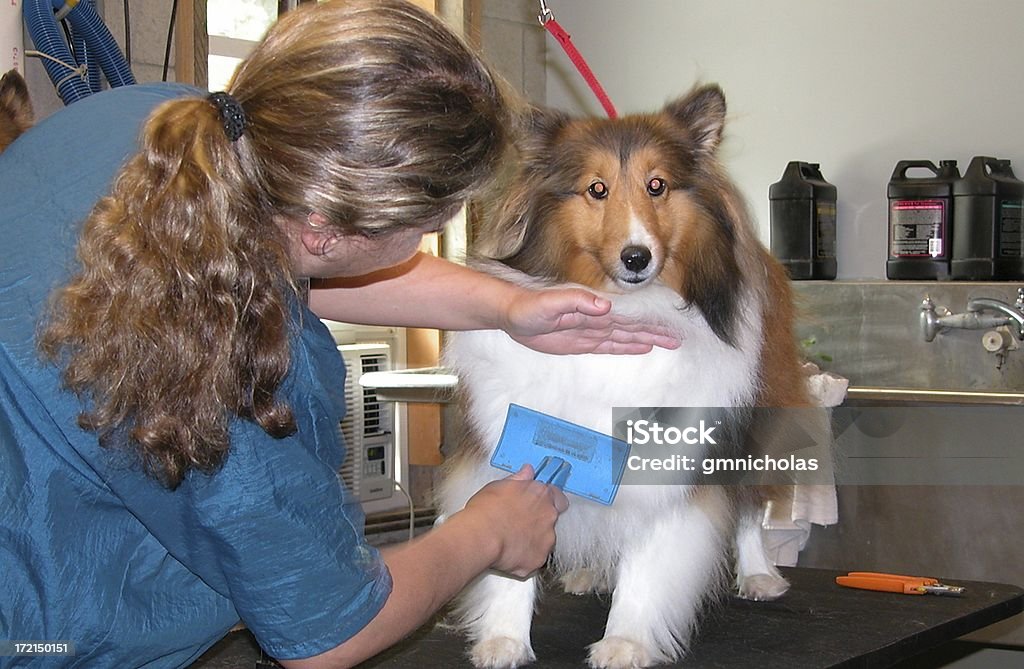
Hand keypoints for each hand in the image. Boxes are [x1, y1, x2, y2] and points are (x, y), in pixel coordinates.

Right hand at [462, 465, 568, 576]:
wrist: (480, 537)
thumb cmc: (486, 511)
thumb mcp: (499, 485)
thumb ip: (518, 479)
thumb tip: (527, 471)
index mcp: (540, 494)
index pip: (557, 496)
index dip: (548, 500)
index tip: (538, 503)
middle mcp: (548, 515)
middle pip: (552, 518)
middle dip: (539, 520)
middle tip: (519, 522)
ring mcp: (546, 539)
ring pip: (545, 539)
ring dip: (533, 539)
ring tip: (512, 540)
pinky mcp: (539, 558)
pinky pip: (536, 558)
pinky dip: (526, 557)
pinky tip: (511, 553)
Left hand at [500, 286, 680, 354]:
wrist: (512, 315)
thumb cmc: (528, 306)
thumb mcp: (550, 302)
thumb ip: (577, 301)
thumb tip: (605, 306)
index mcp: (593, 308)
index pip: (628, 316)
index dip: (649, 321)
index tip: (669, 325)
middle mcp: (597, 318)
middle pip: (632, 327)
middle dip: (655, 332)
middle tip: (678, 338)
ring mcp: (591, 330)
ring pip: (625, 336)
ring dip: (646, 339)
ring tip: (668, 342)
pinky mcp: (582, 342)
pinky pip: (609, 345)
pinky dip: (627, 346)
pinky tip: (642, 347)